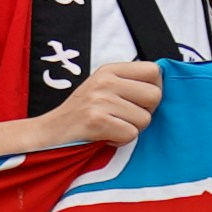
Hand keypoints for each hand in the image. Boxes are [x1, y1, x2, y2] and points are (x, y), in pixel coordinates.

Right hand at [29, 57, 162, 155]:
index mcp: (110, 69)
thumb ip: (129, 85)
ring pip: (144, 119)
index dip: (154, 89)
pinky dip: (120, 141)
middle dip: (145, 113)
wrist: (49, 133)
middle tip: (125, 118)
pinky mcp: (96, 120)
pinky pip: (130, 135)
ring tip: (111, 127)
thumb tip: (161, 88)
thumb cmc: (81, 114)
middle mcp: (106, 81)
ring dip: (131, 130)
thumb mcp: (103, 89)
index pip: (154, 70)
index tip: (140, 101)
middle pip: (155, 96)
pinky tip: (105, 136)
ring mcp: (100, 99)